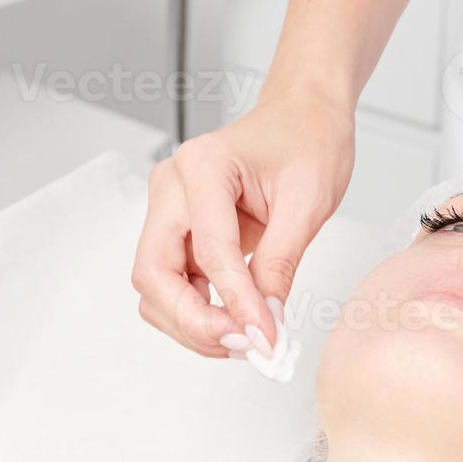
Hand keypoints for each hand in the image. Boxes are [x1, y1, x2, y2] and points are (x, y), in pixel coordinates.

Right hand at [131, 91, 354, 355]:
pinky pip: (176, 282)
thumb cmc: (308, 140)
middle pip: (154, 272)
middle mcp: (172, 186)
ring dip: (191, 322)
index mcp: (203, 167)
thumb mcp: (308, 201)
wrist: (304, 116)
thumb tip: (267, 320)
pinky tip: (235, 323)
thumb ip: (281, 262)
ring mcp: (170, 209)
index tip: (264, 336)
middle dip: (193, 319)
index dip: (235, 301)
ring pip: (157, 285)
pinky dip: (198, 311)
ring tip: (243, 339)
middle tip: (242, 345)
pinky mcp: (181, 230)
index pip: (208, 250)